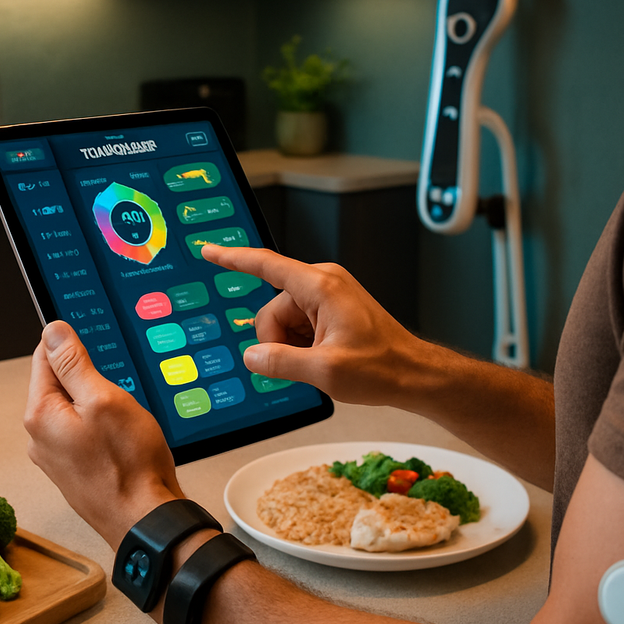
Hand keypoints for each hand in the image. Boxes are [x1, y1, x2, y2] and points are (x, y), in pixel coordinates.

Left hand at [24, 321, 182, 548]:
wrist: (144, 520)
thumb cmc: (128, 465)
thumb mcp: (104, 399)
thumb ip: (73, 363)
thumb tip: (52, 331)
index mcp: (40, 414)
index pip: (44, 357)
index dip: (73, 347)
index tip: (97, 354)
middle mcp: (40, 437)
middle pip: (60, 384)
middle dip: (90, 380)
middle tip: (118, 396)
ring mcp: (56, 456)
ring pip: (75, 409)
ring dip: (99, 406)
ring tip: (124, 423)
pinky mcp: (74, 469)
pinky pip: (84, 432)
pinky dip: (103, 428)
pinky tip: (123, 440)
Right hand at [201, 245, 427, 405]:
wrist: (414, 373)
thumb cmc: (382, 366)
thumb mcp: (324, 371)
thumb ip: (281, 362)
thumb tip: (252, 357)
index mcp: (321, 286)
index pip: (266, 265)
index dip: (233, 259)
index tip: (209, 250)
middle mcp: (323, 283)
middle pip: (272, 307)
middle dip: (277, 339)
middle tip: (304, 363)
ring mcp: (328, 295)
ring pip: (283, 319)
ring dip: (291, 345)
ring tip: (320, 362)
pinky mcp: (332, 308)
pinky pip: (299, 324)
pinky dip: (302, 344)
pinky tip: (320, 358)